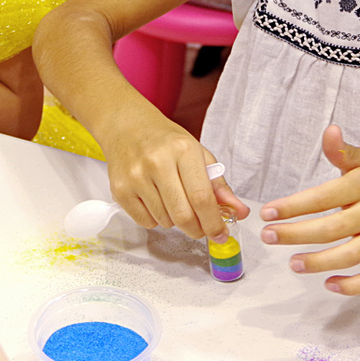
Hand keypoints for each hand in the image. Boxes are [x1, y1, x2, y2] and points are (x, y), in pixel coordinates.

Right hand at [99, 105, 247, 239]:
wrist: (127, 127)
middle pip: (183, 215)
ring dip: (175, 221)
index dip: (214, 222)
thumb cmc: (165, 140)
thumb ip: (219, 185)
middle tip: (202, 229)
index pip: (202, 197)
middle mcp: (158, 162)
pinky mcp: (120, 189)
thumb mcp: (198, 154)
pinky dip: (156, 220)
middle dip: (197, 229)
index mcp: (183, 150)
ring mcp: (136, 177)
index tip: (221, 233)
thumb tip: (239, 211)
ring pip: (165, 221)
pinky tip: (156, 200)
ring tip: (173, 200)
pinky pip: (146, 222)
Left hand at [258, 125, 359, 295]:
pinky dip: (352, 287)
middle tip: (268, 236)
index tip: (268, 212)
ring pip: (349, 256)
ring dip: (318, 263)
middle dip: (296, 235)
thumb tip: (329, 130)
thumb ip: (342, 151)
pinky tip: (329, 284)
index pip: (324, 197)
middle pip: (331, 229)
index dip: (294, 206)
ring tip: (292, 263)